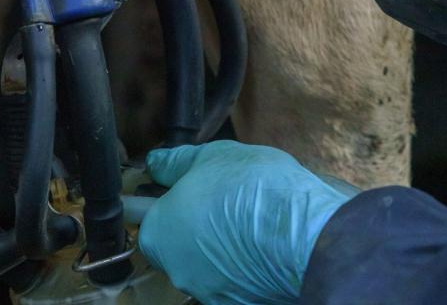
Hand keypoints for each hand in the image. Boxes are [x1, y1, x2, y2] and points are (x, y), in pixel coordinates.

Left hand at [139, 141, 357, 303]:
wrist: (304, 233)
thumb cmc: (250, 187)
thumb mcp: (210, 157)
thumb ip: (176, 162)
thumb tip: (154, 163)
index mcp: (158, 232)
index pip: (143, 216)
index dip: (159, 198)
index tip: (176, 189)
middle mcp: (176, 269)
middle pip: (175, 242)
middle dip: (191, 222)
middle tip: (219, 198)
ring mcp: (208, 292)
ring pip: (205, 262)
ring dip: (217, 245)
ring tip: (247, 220)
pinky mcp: (238, 303)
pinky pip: (232, 279)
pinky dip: (242, 265)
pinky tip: (261, 244)